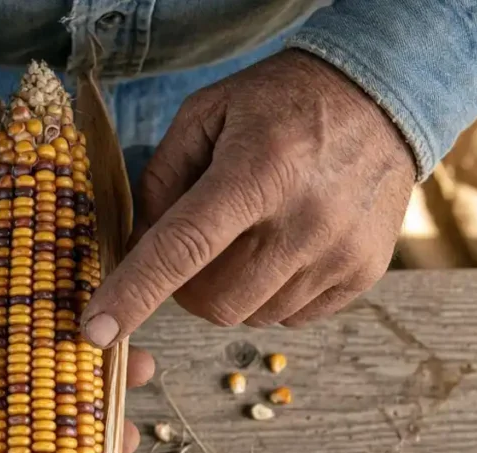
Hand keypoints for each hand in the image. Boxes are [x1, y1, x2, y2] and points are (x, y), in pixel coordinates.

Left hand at [81, 49, 415, 346]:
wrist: (380, 97)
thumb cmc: (277, 105)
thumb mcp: (205, 116)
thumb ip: (160, 182)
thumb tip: (135, 249)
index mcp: (257, 172)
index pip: (183, 248)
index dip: (134, 294)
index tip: (96, 331)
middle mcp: (304, 219)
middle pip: (214, 300)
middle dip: (185, 289)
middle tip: (193, 252)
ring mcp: (340, 253)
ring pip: (250, 315)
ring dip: (230, 291)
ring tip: (248, 238)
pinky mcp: (362, 273)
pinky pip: (290, 317)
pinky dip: (269, 295)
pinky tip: (281, 248)